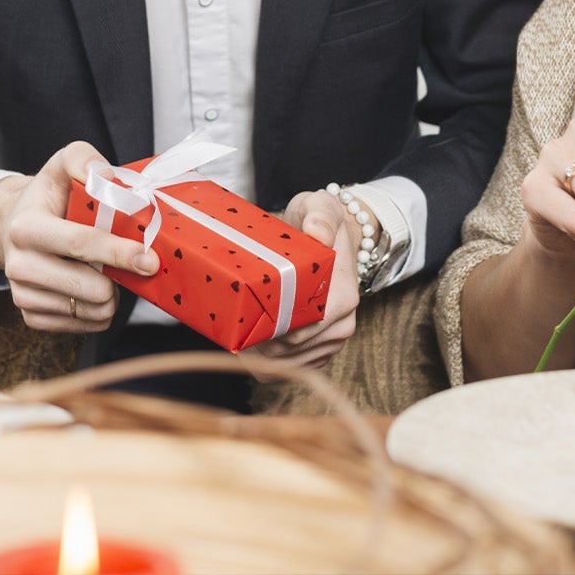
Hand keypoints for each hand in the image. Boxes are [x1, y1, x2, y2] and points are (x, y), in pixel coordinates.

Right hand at [0, 141, 159, 332]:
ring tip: (108, 271)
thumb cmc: (48, 197)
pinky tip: (94, 286)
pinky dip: (99, 310)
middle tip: (133, 262)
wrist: (12, 227)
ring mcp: (23, 295)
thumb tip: (106, 176)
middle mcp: (19, 265)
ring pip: (92, 311)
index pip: (79, 244)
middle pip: (91, 287)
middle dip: (121, 277)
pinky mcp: (32, 318)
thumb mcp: (61, 164)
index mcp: (26, 227)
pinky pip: (85, 326)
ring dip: (112, 294)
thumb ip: (83, 160)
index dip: (118, 252)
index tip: (148, 259)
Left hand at [245, 190, 359, 367]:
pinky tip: (250, 344)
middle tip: (230, 321)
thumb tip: (317, 232)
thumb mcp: (321, 206)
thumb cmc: (320, 222)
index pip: (299, 331)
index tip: (240, 315)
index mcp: (343, 297)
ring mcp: (333, 341)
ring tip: (238, 329)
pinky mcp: (322, 350)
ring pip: (288, 364)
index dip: (265, 329)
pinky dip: (267, 363)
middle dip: (257, 341)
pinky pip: (290, 368)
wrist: (334, 237)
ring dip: (259, 354)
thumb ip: (320, 215)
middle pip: (289, 350)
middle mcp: (343, 324)